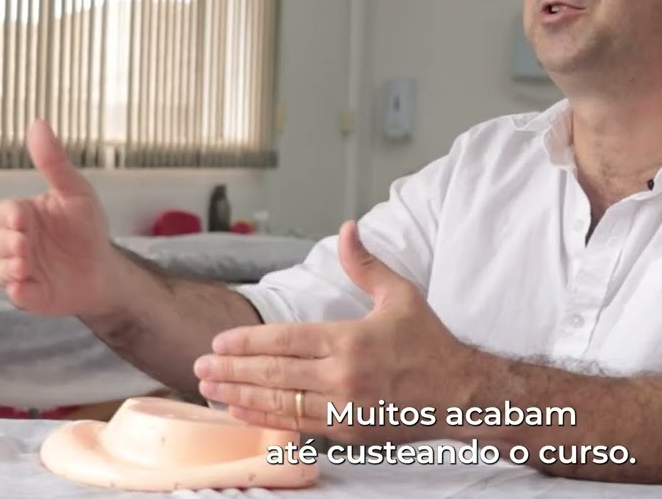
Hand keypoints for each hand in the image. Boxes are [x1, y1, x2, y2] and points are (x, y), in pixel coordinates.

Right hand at [0, 120, 120, 317]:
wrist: (105, 268)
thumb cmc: (87, 228)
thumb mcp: (76, 192)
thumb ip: (54, 163)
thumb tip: (38, 123)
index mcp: (24, 216)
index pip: (5, 212)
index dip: (10, 216)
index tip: (23, 218)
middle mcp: (16, 243)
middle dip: (7, 243)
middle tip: (25, 245)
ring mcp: (20, 270)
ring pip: (0, 269)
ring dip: (8, 267)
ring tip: (25, 266)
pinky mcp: (29, 294)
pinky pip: (16, 295)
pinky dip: (18, 292)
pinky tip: (25, 287)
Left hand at [194, 220, 473, 442]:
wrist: (462, 394)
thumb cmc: (431, 344)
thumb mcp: (401, 295)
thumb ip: (365, 265)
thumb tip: (347, 228)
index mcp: (351, 340)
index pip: (285, 341)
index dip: (248, 343)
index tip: (219, 343)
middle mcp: (344, 376)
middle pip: (274, 374)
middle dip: (231, 370)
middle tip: (198, 366)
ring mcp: (345, 409)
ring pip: (279, 402)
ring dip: (239, 396)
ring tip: (208, 389)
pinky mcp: (349, 432)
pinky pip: (297, 426)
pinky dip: (264, 419)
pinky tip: (242, 412)